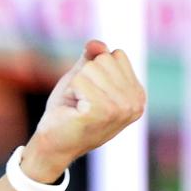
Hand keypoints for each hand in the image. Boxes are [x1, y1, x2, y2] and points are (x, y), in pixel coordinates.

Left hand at [24, 40, 146, 178]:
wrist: (52, 146)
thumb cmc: (67, 112)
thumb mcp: (82, 79)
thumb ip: (91, 59)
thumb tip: (96, 43)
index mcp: (137, 94)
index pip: (116, 55)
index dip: (93, 70)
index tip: (89, 94)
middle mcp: (135, 102)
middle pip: (104, 59)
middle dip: (83, 77)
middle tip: (80, 101)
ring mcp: (121, 107)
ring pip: (91, 69)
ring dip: (75, 86)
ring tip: (77, 106)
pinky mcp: (102, 111)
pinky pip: (79, 81)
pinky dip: (69, 93)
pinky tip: (73, 111)